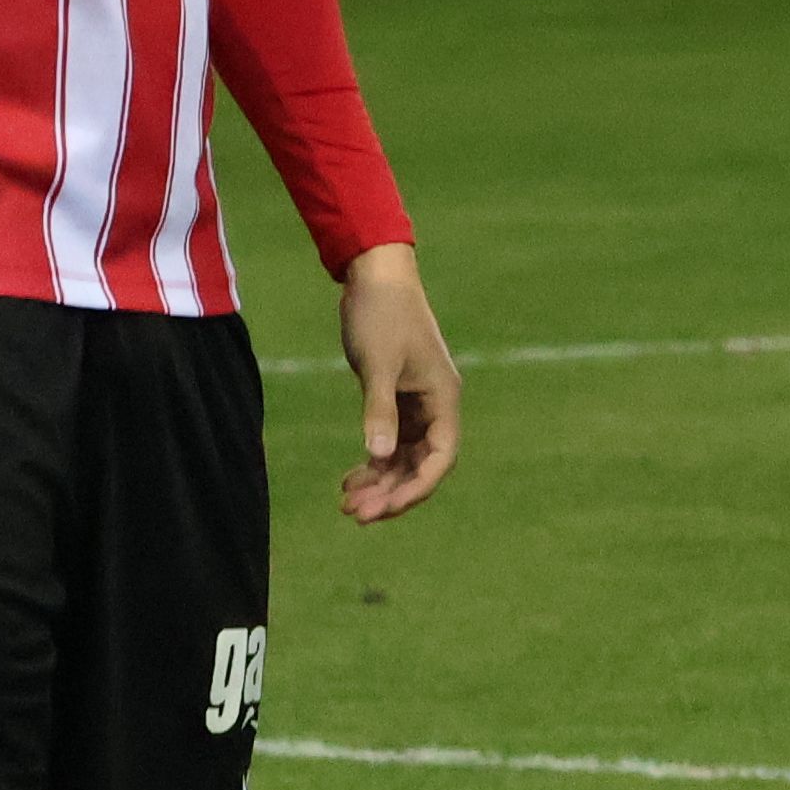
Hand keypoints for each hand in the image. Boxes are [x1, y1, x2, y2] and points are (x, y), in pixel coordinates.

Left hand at [336, 241, 457, 518]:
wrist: (374, 275)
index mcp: (442, 398)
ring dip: (379, 482)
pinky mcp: (396, 398)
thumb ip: (380, 411)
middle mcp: (435, 406)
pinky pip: (390, 443)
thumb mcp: (378, 364)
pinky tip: (349, 478)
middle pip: (420, 465)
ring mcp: (416, 404)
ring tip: (346, 504)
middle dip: (391, 493)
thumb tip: (380, 457)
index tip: (383, 509)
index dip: (415, 489)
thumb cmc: (382, 314)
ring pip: (403, 458)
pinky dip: (372, 463)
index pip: (439, 458)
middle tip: (354, 514)